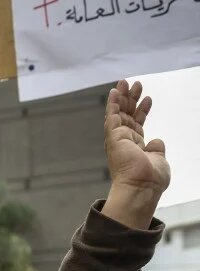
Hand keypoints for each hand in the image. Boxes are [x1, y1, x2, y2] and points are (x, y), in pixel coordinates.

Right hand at [102, 80, 169, 228]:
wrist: (141, 187)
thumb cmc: (150, 179)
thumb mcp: (158, 159)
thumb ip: (156, 149)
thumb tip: (156, 141)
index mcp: (134, 146)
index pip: (138, 124)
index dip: (142, 111)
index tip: (147, 98)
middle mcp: (124, 141)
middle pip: (127, 115)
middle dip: (131, 99)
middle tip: (134, 84)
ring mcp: (117, 139)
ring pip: (119, 113)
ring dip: (122, 97)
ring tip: (126, 82)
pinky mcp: (114, 137)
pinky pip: (112, 116)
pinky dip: (113, 104)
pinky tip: (115, 92)